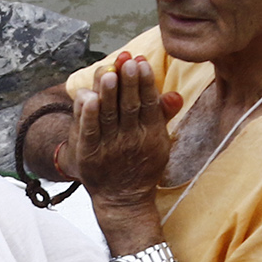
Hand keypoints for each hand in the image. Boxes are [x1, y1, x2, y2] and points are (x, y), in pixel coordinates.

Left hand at [70, 52, 182, 211]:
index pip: (149, 103)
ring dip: (109, 94)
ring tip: (109, 73)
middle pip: (129, 107)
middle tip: (127, 62)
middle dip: (128, 83)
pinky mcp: (90, 154)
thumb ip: (163, 114)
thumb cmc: (142, 163)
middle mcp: (131, 139)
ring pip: (108, 116)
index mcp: (151, 134)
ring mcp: (110, 147)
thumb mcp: (159, 141)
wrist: (123, 198)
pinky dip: (87, 115)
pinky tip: (88, 97)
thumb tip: (174, 94)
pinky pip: (88, 132)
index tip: (141, 62)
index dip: (145, 82)